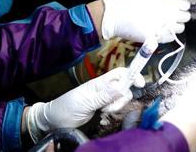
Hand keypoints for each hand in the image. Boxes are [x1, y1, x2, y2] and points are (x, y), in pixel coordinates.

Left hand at [25, 67, 143, 141]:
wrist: (54, 121)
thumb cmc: (66, 107)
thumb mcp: (85, 101)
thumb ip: (104, 95)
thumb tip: (123, 87)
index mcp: (100, 82)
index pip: (121, 73)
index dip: (133, 75)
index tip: (140, 84)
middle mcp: (104, 89)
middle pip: (125, 88)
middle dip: (122, 99)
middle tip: (109, 109)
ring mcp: (104, 99)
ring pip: (121, 99)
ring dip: (116, 107)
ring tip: (103, 113)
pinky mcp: (103, 109)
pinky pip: (116, 108)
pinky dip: (113, 112)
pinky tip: (103, 117)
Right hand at [101, 0, 190, 42]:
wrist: (114, 15)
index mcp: (168, 1)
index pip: (185, 5)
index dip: (181, 5)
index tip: (175, 6)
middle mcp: (169, 15)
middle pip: (185, 17)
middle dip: (180, 15)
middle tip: (171, 15)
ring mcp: (164, 28)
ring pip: (180, 29)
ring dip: (175, 25)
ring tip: (166, 23)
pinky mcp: (157, 38)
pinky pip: (171, 38)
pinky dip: (168, 34)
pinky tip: (161, 30)